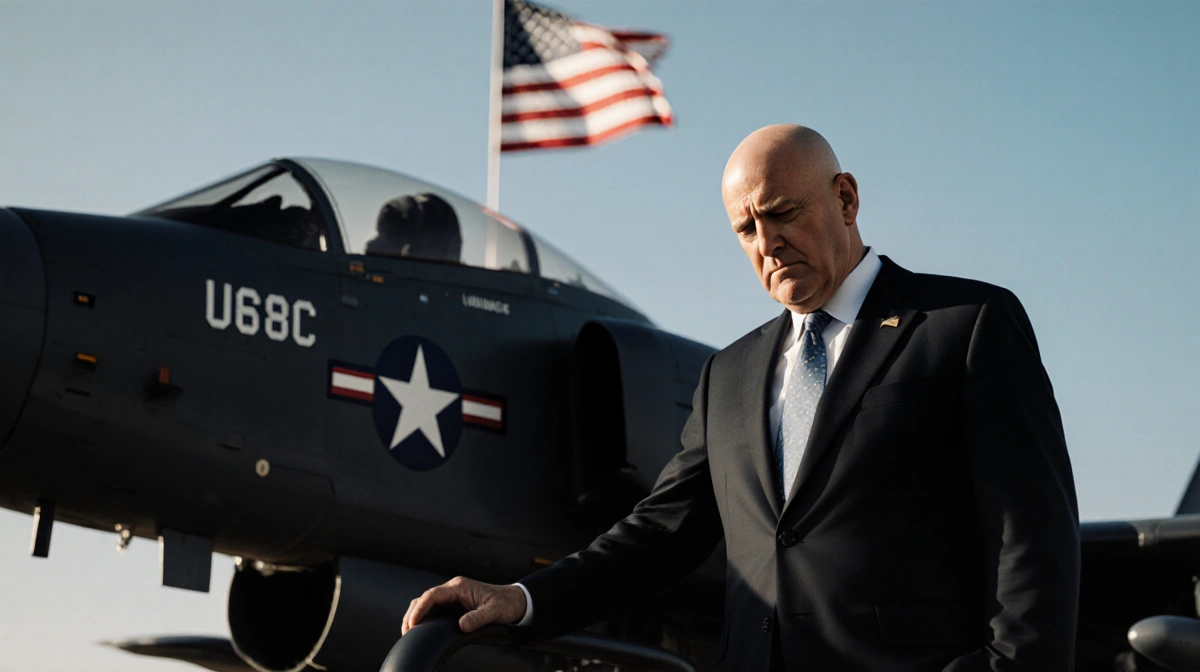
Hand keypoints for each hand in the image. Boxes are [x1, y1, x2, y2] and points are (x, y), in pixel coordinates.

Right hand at [402, 576, 526, 634]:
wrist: (515, 601)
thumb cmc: (505, 604)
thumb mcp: (494, 612)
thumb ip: (478, 618)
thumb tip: (461, 626)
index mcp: (459, 586)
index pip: (432, 595)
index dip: (419, 609)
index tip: (412, 623)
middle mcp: (453, 589)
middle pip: (424, 599)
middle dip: (412, 614)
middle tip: (406, 631)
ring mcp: (452, 596)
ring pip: (426, 603)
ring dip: (416, 615)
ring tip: (408, 632)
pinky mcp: (453, 604)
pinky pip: (434, 609)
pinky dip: (424, 618)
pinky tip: (420, 629)